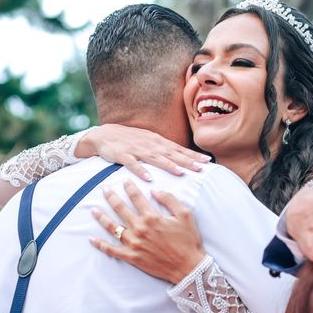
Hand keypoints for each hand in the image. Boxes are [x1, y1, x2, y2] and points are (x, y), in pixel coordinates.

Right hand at [76, 124, 210, 181]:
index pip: (179, 149)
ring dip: (169, 165)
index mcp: (158, 142)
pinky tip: (149, 178)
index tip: (207, 161)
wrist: (104, 134)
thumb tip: (182, 158)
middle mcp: (150, 144)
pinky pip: (133, 164)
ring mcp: (137, 149)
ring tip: (181, 172)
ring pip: (156, 158)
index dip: (193, 155)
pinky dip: (141, 171)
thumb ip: (164, 150)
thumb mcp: (149, 142)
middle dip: (187, 161)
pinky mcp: (123, 155)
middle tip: (201, 168)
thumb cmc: (130, 140)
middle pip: (172, 154)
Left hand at [90, 180, 205, 282]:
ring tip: (93, 210)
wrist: (188, 267)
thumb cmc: (188, 240)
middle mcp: (140, 228)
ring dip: (102, 217)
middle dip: (111, 197)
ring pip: (112, 227)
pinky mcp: (132, 257)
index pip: (136, 197)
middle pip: (120, 209)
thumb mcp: (185, 215)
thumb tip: (155, 191)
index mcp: (152, 217)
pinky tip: (92, 239)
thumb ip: (170, 200)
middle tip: (105, 190)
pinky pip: (112, 250)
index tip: (124, 181)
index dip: (129, 187)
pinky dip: (101, 245)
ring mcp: (134, 244)